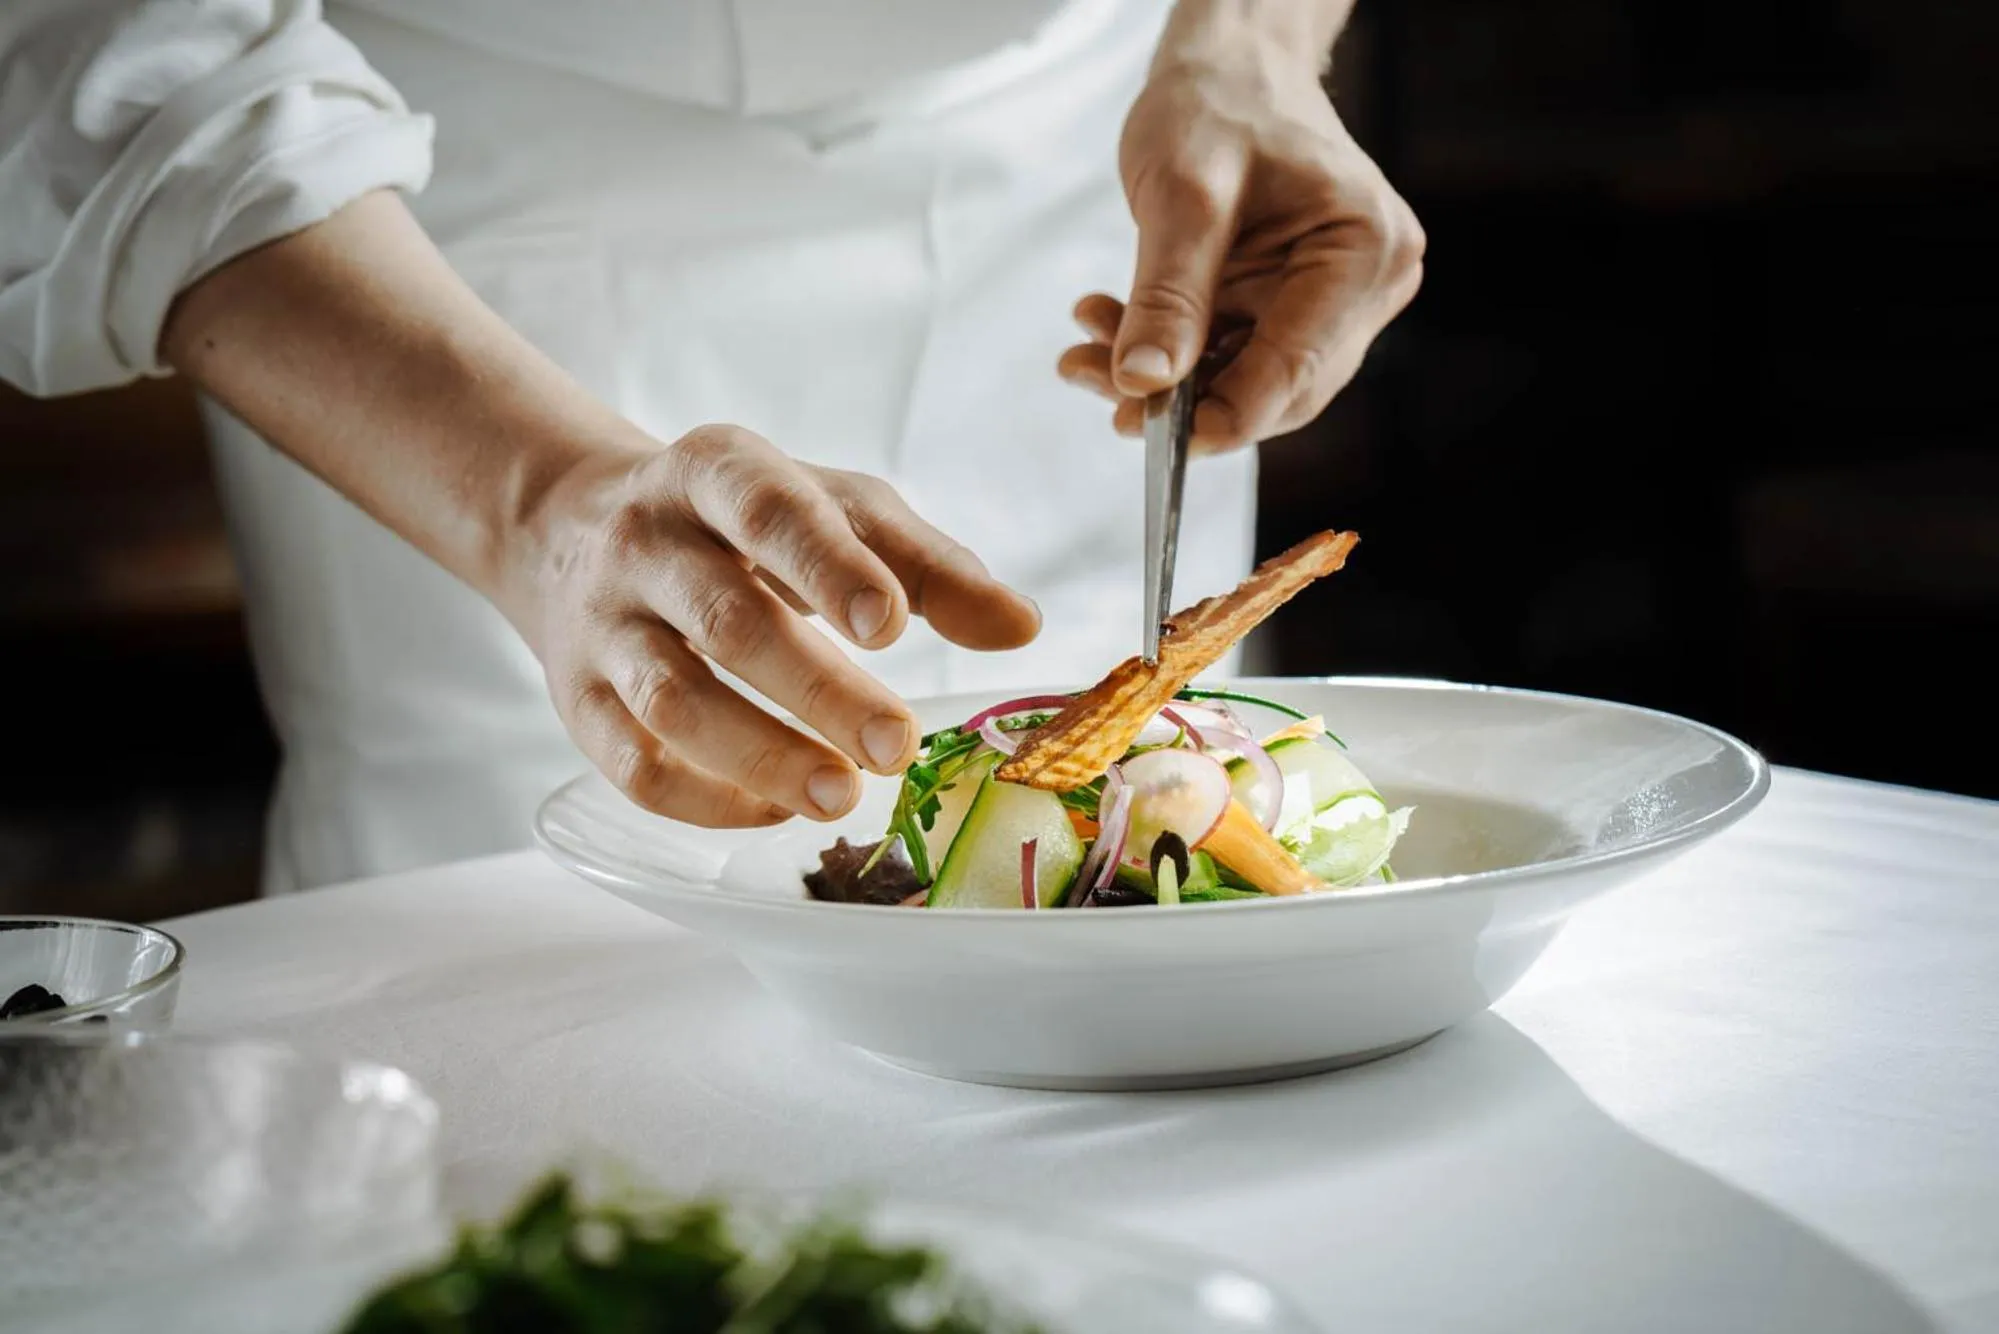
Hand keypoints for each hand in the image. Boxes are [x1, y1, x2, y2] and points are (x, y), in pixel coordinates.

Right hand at [506, 426, 1040, 825]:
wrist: (567, 526)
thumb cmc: (741, 522)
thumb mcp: (833, 509)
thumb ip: (926, 563)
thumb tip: (1022, 626)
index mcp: (717, 472)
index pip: (769, 511)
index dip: (829, 568)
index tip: (893, 627)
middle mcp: (647, 542)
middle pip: (727, 622)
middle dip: (818, 691)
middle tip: (895, 748)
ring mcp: (603, 624)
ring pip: (672, 701)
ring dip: (761, 757)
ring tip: (842, 796)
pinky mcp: (576, 699)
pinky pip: (632, 763)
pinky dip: (707, 798)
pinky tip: (777, 811)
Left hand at [1059, 34, 1423, 451]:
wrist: (1227, 67)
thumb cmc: (1219, 103)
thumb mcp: (1182, 192)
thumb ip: (1168, 294)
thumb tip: (1145, 384)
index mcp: (1365, 249)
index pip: (1297, 368)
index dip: (1225, 416)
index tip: (1151, 436)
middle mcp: (1366, 285)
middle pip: (1276, 387)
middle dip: (1182, 399)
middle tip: (1096, 383)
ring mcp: (1332, 300)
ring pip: (1245, 379)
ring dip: (1164, 379)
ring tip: (1086, 349)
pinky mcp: (1291, 306)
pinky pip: (1230, 355)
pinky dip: (1169, 353)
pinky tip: (1109, 328)